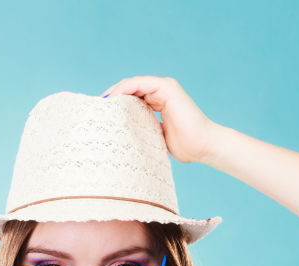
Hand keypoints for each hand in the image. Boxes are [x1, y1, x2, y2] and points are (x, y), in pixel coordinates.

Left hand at [100, 76, 221, 163]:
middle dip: (112, 97)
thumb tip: (125, 139)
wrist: (203, 146)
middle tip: (95, 108)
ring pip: (132, 84)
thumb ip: (145, 131)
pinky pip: (139, 83)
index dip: (115, 104)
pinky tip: (113, 98)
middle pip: (129, 89)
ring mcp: (164, 87)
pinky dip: (124, 89)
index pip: (131, 98)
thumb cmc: (186, 147)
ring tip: (102, 104)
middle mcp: (161, 92)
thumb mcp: (157, 138)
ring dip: (115, 92)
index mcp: (159, 102)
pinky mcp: (167, 87)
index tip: (100, 114)